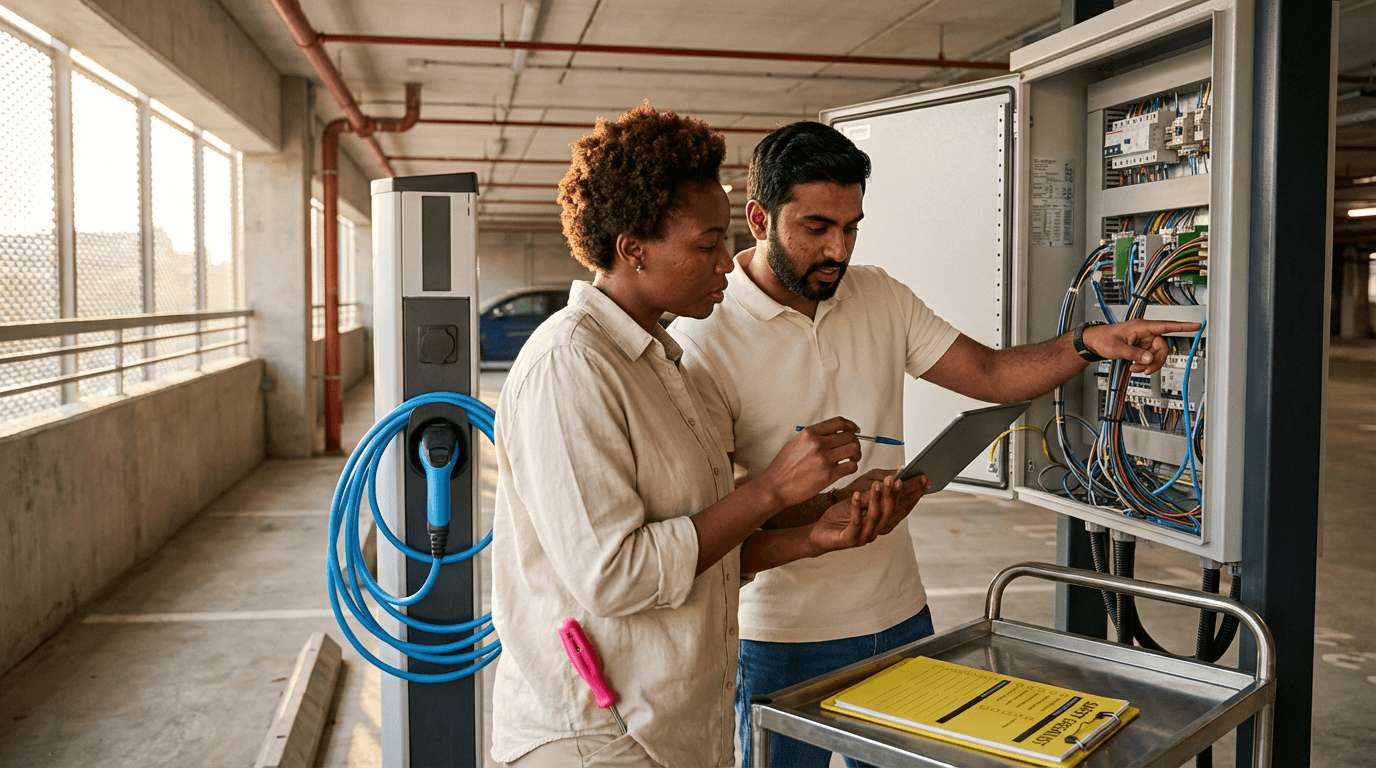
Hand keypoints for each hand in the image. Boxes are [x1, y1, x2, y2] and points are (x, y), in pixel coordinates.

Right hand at [759, 416, 860, 508]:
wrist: (775, 487)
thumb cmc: (783, 467)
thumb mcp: (795, 443)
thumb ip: (813, 437)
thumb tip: (833, 434)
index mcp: (809, 433)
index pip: (839, 422)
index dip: (851, 425)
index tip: (855, 430)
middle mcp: (818, 444)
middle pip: (849, 436)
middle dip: (854, 442)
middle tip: (852, 449)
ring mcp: (824, 459)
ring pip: (854, 449)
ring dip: (856, 454)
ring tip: (852, 458)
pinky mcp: (829, 475)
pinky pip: (852, 466)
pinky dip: (853, 466)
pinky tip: (846, 468)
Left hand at [809, 476, 902, 553]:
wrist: (818, 534)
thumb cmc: (839, 517)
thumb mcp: (857, 501)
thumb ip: (872, 493)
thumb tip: (890, 477)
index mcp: (881, 522)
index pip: (901, 508)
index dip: (911, 495)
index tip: (920, 480)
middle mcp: (876, 531)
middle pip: (890, 512)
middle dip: (895, 495)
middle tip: (896, 479)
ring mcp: (863, 537)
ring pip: (875, 517)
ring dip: (877, 499)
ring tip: (878, 484)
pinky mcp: (849, 540)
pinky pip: (855, 523)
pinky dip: (856, 508)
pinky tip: (855, 495)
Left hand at [1082, 319, 1200, 373]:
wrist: (1094, 343)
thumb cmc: (1103, 339)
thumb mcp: (1118, 348)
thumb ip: (1135, 354)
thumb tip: (1149, 359)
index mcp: (1142, 327)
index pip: (1166, 326)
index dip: (1183, 326)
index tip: (1197, 325)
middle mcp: (1146, 333)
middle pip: (1163, 348)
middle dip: (1155, 361)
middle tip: (1144, 369)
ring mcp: (1144, 341)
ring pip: (1156, 356)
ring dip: (1147, 365)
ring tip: (1134, 368)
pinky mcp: (1141, 349)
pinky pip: (1149, 359)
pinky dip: (1143, 365)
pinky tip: (1133, 366)